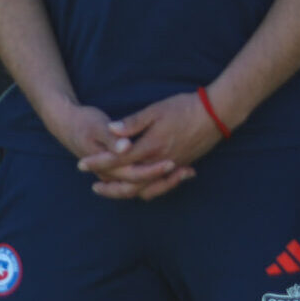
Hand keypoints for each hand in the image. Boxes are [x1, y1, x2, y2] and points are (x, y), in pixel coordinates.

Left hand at [81, 91, 225, 200]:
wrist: (217, 114)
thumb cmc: (184, 108)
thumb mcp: (155, 110)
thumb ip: (132, 123)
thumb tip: (111, 129)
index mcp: (150, 146)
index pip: (118, 159)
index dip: (98, 163)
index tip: (82, 165)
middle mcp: (160, 161)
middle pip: (130, 182)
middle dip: (110, 186)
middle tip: (94, 187)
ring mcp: (172, 166)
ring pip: (146, 188)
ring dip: (127, 192)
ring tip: (114, 191)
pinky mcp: (181, 167)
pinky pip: (161, 186)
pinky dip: (148, 190)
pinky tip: (139, 188)